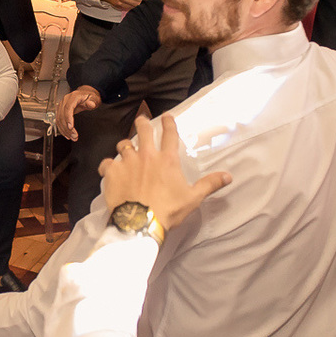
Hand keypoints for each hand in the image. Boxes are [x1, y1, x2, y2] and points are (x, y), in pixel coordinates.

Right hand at [57, 85, 100, 140]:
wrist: (85, 94)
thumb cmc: (89, 96)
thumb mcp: (94, 98)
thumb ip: (92, 101)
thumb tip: (91, 104)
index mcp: (73, 97)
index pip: (68, 108)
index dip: (68, 118)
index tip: (71, 127)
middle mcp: (65, 101)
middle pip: (62, 116)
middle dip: (67, 128)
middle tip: (74, 136)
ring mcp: (61, 106)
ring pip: (59, 120)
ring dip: (64, 130)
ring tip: (72, 137)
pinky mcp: (60, 110)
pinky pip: (58, 120)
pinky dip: (62, 128)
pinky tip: (67, 134)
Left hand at [100, 114, 230, 231]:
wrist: (139, 221)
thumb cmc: (168, 209)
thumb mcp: (193, 198)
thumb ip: (209, 184)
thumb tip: (229, 176)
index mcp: (167, 159)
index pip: (170, 134)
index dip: (169, 122)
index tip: (167, 115)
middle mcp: (146, 155)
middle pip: (143, 130)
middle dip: (142, 122)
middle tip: (141, 120)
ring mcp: (127, 162)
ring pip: (123, 145)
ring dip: (125, 146)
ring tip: (125, 148)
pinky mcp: (111, 172)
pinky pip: (106, 163)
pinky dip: (108, 166)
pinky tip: (109, 170)